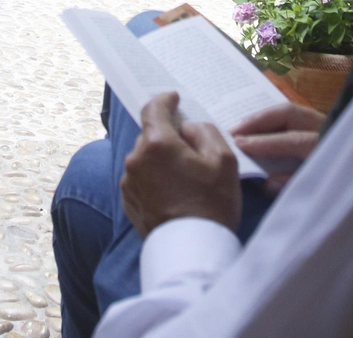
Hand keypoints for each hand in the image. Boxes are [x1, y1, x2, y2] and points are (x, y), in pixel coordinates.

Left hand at [120, 92, 240, 237]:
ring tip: (184, 175)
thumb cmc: (212, 205)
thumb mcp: (224, 160)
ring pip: (145, 158)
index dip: (165, 100)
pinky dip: (154, 178)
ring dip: (160, 159)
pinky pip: (141, 179)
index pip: (153, 108)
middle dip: (168, 135)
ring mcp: (129, 183)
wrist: (192, 252)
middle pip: (150, 135)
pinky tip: (173, 191)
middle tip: (190, 146)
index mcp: (157, 144)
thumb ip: (205, 132)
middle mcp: (136, 160)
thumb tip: (188, 128)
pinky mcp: (128, 203)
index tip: (174, 98)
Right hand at [231, 102, 324, 194]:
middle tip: (234, 131)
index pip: (292, 140)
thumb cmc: (346, 190)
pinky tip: (257, 127)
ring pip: (291, 111)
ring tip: (240, 127)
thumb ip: (296, 186)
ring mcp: (326, 123)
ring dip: (263, 118)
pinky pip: (294, 116)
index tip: (240, 145)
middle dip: (259, 120)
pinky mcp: (323, 125)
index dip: (265, 142)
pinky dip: (273, 120)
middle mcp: (328, 129)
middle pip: (289, 114)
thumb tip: (269, 182)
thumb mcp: (322, 195)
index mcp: (329, 147)